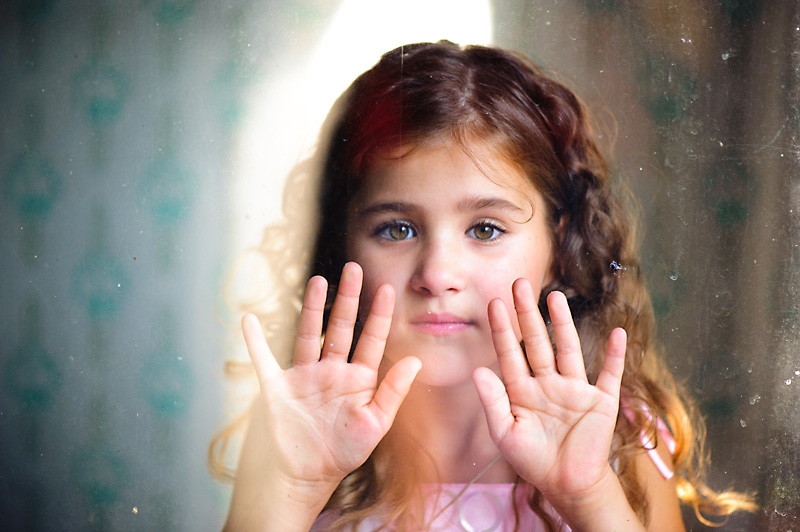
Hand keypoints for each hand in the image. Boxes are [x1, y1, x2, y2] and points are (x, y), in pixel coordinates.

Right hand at [242, 262, 420, 492]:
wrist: (307, 476)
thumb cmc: (345, 451)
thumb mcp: (375, 424)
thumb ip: (394, 391)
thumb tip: (416, 360)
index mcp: (358, 379)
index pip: (372, 340)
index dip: (380, 315)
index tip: (387, 288)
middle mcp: (332, 371)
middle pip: (341, 327)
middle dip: (348, 298)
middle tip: (354, 269)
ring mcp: (304, 376)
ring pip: (309, 334)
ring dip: (311, 308)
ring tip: (317, 279)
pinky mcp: (278, 387)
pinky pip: (264, 359)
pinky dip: (255, 341)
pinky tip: (249, 320)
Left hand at [473, 279, 626, 508]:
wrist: (568, 486)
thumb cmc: (533, 461)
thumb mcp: (506, 433)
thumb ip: (493, 401)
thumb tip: (477, 370)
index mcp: (523, 391)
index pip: (510, 353)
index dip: (502, 329)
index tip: (494, 303)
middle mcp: (548, 383)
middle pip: (537, 342)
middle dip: (527, 313)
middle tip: (519, 283)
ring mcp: (575, 390)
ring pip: (568, 349)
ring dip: (563, 323)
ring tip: (555, 297)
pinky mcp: (601, 402)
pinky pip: (610, 375)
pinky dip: (615, 355)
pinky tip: (618, 334)